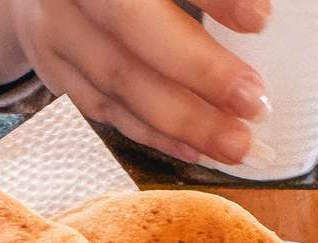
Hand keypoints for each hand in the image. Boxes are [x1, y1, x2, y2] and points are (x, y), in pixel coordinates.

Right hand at [0, 0, 270, 166]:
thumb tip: (259, 18)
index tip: (261, 20)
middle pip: (134, 36)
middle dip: (200, 75)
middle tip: (255, 105)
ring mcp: (56, 34)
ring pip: (120, 85)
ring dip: (183, 121)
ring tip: (236, 144)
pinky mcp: (55, 72)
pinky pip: (108, 112)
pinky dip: (155, 134)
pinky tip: (195, 149)